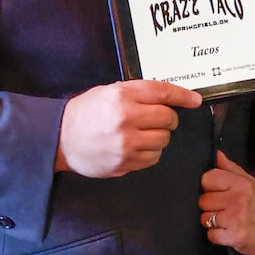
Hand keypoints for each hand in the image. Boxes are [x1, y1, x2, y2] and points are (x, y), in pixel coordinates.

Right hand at [55, 80, 201, 177]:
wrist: (60, 139)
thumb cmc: (84, 113)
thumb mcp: (107, 92)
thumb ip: (136, 93)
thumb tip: (167, 98)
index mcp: (122, 96)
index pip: (163, 93)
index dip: (183, 96)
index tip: (195, 100)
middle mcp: (127, 118)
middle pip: (168, 118)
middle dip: (167, 119)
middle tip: (158, 119)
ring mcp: (127, 143)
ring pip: (163, 140)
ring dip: (158, 136)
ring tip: (140, 134)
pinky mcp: (126, 162)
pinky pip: (153, 158)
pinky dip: (149, 152)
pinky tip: (135, 147)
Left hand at [199, 151, 254, 254]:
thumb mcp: (248, 181)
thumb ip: (230, 168)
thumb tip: (216, 154)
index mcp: (241, 183)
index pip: (207, 179)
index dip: (210, 187)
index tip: (220, 192)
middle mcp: (239, 200)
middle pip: (203, 200)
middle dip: (210, 206)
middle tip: (225, 209)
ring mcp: (236, 219)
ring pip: (205, 218)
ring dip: (212, 222)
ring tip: (226, 220)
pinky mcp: (235, 236)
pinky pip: (210, 235)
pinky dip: (216, 236)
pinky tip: (227, 231)